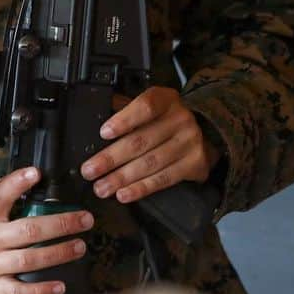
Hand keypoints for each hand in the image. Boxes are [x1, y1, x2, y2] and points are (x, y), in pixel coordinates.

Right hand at [0, 167, 93, 293]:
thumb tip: (15, 180)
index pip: (0, 193)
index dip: (18, 182)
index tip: (37, 173)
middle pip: (29, 229)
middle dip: (60, 223)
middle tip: (84, 219)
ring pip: (30, 259)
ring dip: (59, 253)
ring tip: (79, 247)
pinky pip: (20, 292)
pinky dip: (41, 290)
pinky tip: (59, 286)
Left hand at [79, 85, 220, 204]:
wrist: (205, 133)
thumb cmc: (164, 119)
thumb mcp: (149, 106)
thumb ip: (124, 108)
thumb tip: (94, 113)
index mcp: (166, 99)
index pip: (145, 107)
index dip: (124, 120)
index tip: (103, 133)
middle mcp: (180, 119)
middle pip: (141, 140)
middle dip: (111, 158)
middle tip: (89, 171)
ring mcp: (190, 143)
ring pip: (150, 163)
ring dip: (122, 178)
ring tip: (101, 187)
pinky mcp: (195, 165)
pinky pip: (163, 179)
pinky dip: (141, 188)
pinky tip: (123, 194)